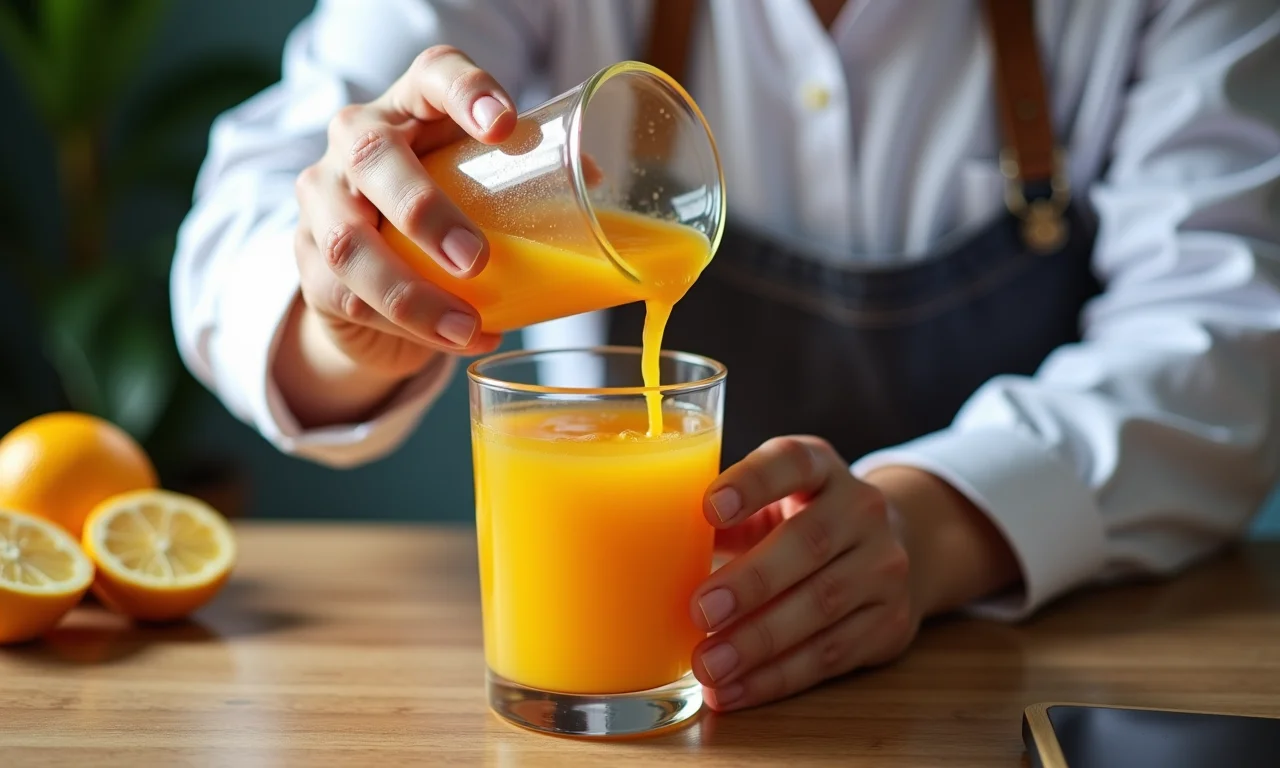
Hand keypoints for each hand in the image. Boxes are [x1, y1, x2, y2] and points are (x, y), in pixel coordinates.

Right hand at [283, 46, 512, 423]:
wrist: (369, 272)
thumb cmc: (441, 210)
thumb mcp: (479, 185)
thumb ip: (529, 180)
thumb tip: (593, 181)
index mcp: (411, 108)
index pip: (432, 76)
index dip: (465, 92)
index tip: (504, 126)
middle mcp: (355, 142)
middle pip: (371, 155)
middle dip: (423, 210)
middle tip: (474, 258)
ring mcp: (323, 202)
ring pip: (348, 243)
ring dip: (411, 293)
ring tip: (468, 325)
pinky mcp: (310, 265)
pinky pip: (348, 297)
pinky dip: (408, 328)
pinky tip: (459, 340)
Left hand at [689, 436, 918, 711]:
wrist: (894, 549)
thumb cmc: (800, 521)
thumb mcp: (768, 503)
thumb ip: (719, 519)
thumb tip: (642, 549)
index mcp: (820, 467)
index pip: (792, 461)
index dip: (752, 483)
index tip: (708, 507)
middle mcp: (861, 509)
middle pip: (809, 542)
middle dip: (752, 581)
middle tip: (700, 610)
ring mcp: (883, 567)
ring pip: (822, 606)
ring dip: (759, 641)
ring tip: (707, 665)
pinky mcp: (889, 623)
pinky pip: (830, 655)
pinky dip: (777, 678)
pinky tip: (733, 690)